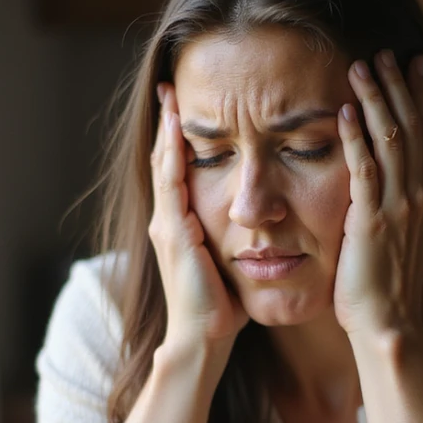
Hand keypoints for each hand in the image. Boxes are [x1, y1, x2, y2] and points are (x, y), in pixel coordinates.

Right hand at [148, 84, 248, 351]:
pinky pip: (171, 183)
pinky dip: (173, 153)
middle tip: (170, 84)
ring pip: (163, 165)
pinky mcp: (175, 233)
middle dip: (168, 123)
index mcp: (180, 226)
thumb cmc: (221, 308)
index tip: (186, 105)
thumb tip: (259, 225)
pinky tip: (178, 127)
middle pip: (164, 159)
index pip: (178, 171)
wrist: (204, 338)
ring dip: (167, 128)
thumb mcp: (229, 263)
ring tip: (170, 95)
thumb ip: (234, 240)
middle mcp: (168, 220)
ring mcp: (167, 225)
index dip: (180, 139)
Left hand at [333, 51, 422, 337]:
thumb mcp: (416, 245)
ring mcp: (399, 207)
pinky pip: (365, 169)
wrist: (389, 324)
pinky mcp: (372, 221)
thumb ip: (420, 217)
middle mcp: (421, 196)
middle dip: (399, 87)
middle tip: (384, 53)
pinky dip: (357, 138)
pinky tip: (346, 111)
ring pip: (393, 139)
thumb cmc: (393, 290)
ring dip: (377, 100)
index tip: (410, 67)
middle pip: (415, 126)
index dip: (418, 98)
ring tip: (362, 67)